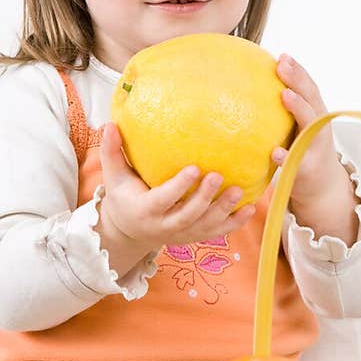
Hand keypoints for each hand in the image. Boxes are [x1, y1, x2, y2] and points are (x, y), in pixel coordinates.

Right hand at [98, 123, 256, 253]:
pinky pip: (217, 232)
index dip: (178, 187)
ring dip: (224, 211)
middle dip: (204, 198)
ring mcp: (182, 234)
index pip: (163, 199)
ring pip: (205, 226)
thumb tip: (109, 124)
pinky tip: (251, 208)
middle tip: (219, 176)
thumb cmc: (124, 196)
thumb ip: (112, 152)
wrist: (129, 231)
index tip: (194, 168)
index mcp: (146, 210)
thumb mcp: (114, 177)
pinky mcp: (195, 237)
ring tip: (240, 191)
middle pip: (187, 216)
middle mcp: (165, 226)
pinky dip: (234, 223)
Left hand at [270, 54, 343, 202]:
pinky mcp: (308, 169)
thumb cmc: (302, 153)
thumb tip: (248, 91)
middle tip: (282, 64)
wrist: (322, 189)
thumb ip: (283, 113)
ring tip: (285, 95)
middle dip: (298, 80)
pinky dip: (287, 156)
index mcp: (315, 115)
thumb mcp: (297, 130)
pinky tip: (274, 152)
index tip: (282, 56)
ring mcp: (316, 147)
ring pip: (310, 125)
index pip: (308, 88)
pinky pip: (297, 162)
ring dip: (299, 108)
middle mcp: (319, 127)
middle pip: (311, 99)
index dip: (298, 71)